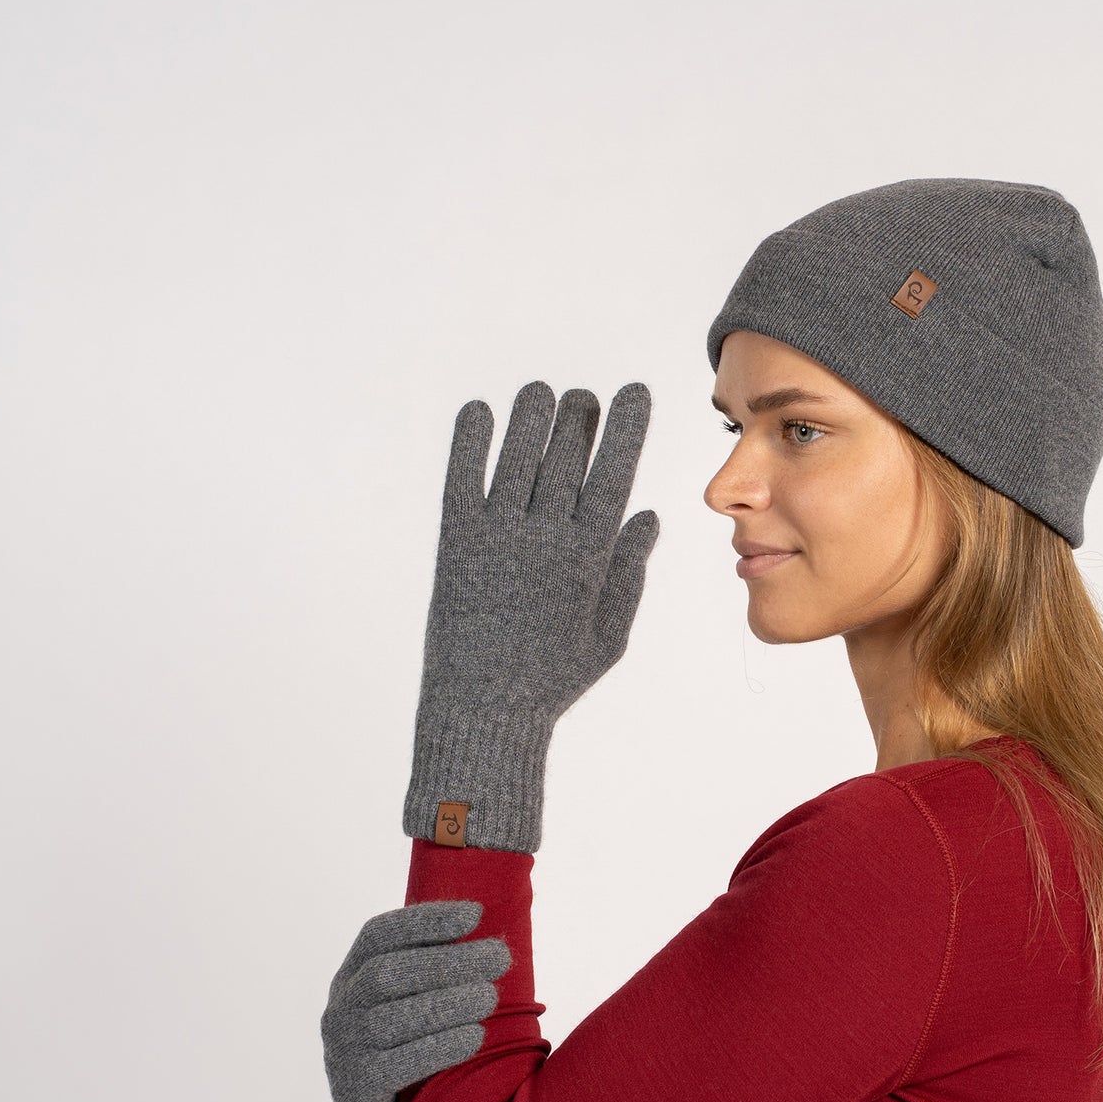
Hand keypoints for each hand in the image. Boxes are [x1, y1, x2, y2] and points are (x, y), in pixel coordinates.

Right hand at [321, 898, 509, 1101]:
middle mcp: (340, 1010)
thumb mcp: (420, 1007)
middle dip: (449, 961)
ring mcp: (341, 1053)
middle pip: (390, 973)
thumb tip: (500, 935)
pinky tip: (475, 1037)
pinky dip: (439, 1047)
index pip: (379, 934)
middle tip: (501, 957)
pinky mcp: (354, 1093)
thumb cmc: (418, 1055)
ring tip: (492, 997)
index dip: (426, 920)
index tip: (476, 913)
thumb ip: (441, 972)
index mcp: (352, 978)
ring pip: (393, 1018)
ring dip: (448, 1002)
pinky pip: (395, 1066)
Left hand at [401, 381, 659, 852]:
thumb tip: (646, 516)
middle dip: (579, 417)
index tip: (634, 392)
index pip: (613, 474)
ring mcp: (497, 537)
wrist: (483, 709)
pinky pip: (462, 477)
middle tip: (584, 396)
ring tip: (539, 393)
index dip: (626, 427)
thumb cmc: (553, 678)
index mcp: (587, 558)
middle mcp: (543, 537)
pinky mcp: (456, 543)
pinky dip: (470, 440)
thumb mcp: (608, 634)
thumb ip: (629, 573)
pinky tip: (479, 412)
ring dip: (530, 416)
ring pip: (517, 456)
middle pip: (565, 456)